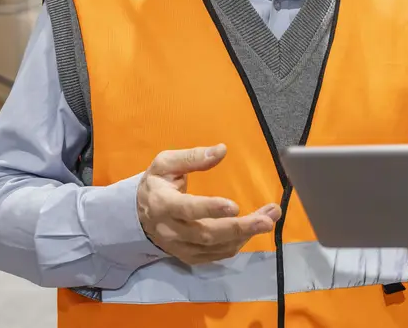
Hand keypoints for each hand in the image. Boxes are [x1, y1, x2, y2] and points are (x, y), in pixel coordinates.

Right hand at [137, 144, 280, 265]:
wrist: (138, 214)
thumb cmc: (157, 184)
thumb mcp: (166, 163)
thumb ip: (192, 157)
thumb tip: (221, 150)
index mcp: (162, 204)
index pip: (187, 209)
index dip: (210, 209)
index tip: (235, 206)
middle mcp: (170, 230)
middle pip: (206, 234)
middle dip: (239, 227)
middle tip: (267, 219)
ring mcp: (179, 247)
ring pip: (215, 247)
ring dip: (245, 235)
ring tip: (269, 219)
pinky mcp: (189, 256)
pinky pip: (216, 255)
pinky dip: (237, 243)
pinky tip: (252, 229)